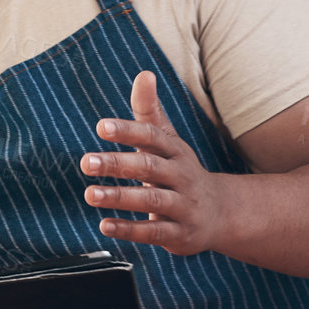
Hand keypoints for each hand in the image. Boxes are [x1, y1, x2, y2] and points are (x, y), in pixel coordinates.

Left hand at [81, 70, 228, 255]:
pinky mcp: (180, 233)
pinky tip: (105, 225)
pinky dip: (129, 229)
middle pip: (149, 167)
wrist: (222, 213)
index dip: (128, 131)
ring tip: (90, 194)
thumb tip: (143, 74)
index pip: (153, 137)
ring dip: (120, 197)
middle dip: (117, 164)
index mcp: (175, 152)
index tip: (101, 126)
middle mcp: (181, 176)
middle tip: (85, 162)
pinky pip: (154, 232)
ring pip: (152, 200)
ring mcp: (183, 206)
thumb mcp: (168, 140)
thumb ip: (149, 112)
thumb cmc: (181, 170)